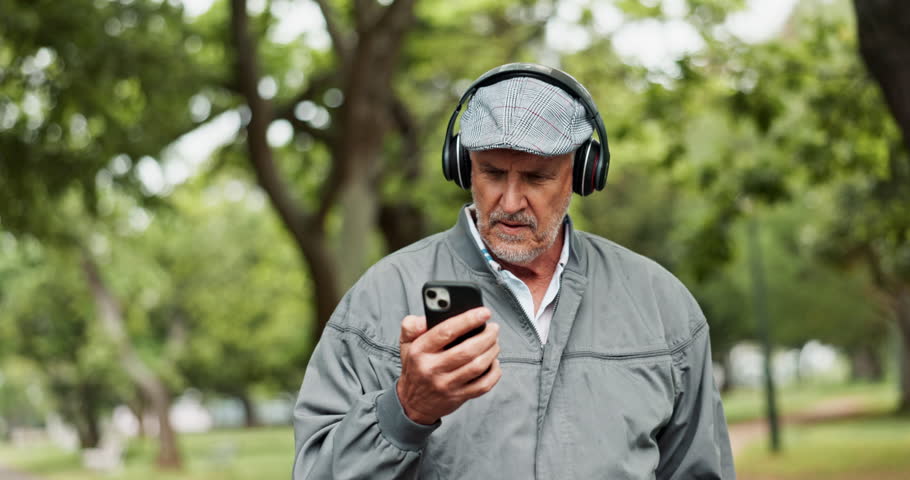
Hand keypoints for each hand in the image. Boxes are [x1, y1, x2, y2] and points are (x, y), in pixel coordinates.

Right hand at [396, 307, 501, 424]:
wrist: (412, 403)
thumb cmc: (415, 367)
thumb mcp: (406, 343)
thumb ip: (412, 325)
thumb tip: (427, 318)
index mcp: (420, 351)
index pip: (446, 332)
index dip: (468, 320)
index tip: (484, 313)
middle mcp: (432, 368)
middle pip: (467, 350)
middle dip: (487, 336)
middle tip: (493, 328)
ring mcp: (446, 384)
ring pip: (477, 366)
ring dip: (492, 351)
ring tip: (495, 342)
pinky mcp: (458, 397)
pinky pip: (483, 385)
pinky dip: (494, 372)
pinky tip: (493, 362)